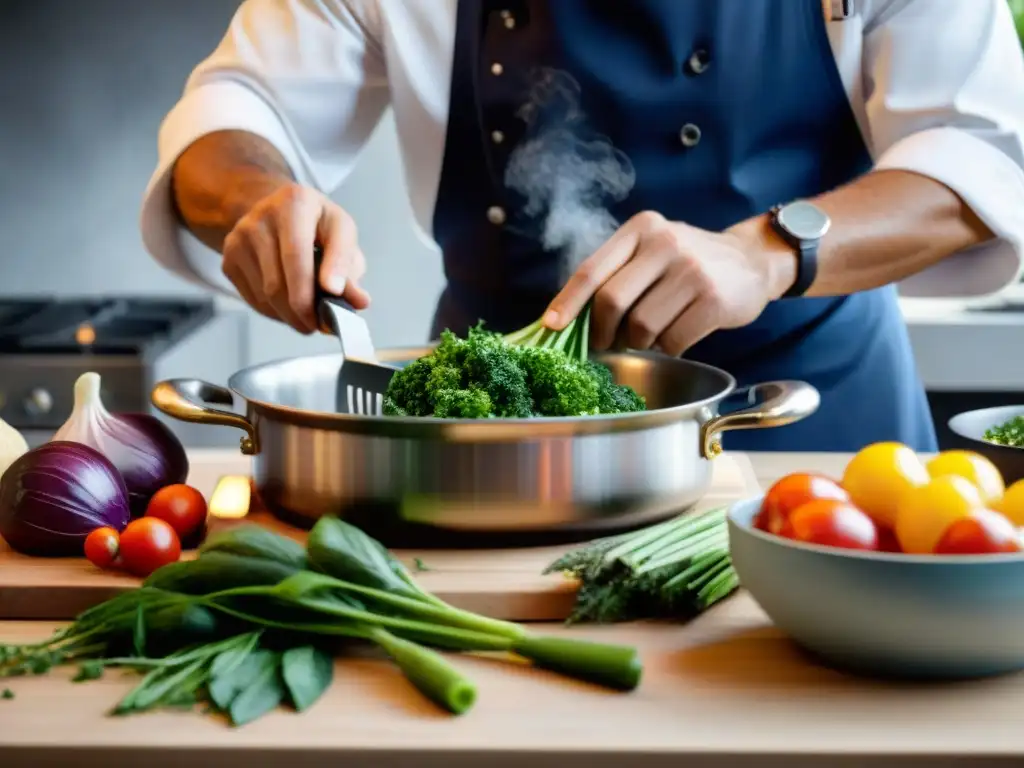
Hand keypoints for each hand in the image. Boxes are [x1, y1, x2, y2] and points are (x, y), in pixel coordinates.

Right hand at [222, 183, 369, 332]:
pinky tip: (289, 307)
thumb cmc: (316, 225)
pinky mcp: (229, 258)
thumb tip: (359, 301)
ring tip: (309, 317)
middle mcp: (261, 217)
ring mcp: (240, 238)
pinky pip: (254, 299)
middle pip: (279, 282)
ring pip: (266, 295)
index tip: (333, 297)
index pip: (300, 251)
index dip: (316, 280)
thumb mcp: (340, 233)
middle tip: (321, 325)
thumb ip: (349, 267)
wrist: (276, 211)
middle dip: (303, 311)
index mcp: (295, 203)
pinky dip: (276, 313)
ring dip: (291, 316)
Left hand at [543, 211, 793, 355]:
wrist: (751, 261)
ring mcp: (691, 270)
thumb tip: (568, 317)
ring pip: (640, 326)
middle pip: (611, 301)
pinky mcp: (713, 299)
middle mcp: (665, 243)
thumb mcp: (652, 250)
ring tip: (646, 338)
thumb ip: (616, 273)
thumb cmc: (688, 262)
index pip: (591, 269)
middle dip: (601, 331)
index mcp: (641, 229)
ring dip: (637, 343)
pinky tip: (672, 340)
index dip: (567, 302)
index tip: (551, 326)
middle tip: (604, 343)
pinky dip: (665, 349)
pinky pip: (672, 341)